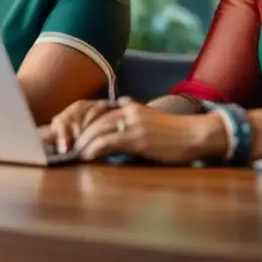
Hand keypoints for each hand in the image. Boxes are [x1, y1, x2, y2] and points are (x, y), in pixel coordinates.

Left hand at [40, 97, 227, 164]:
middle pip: (93, 119)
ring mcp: (133, 123)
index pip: (96, 110)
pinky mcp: (138, 138)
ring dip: (82, 142)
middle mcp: (128, 110)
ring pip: (98, 129)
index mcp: (129, 106)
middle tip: (66, 145)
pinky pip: (110, 141)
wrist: (195, 134)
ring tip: (73, 152)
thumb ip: (129, 121)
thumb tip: (112, 132)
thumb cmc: (172, 133)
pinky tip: (86, 155)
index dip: (81, 122)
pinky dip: (95, 148)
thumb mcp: (148, 121)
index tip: (70, 132)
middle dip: (77, 132)